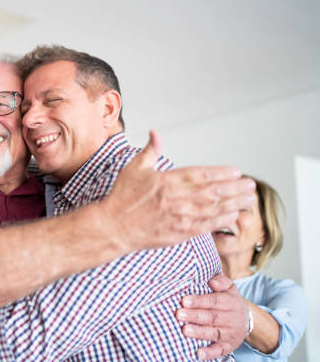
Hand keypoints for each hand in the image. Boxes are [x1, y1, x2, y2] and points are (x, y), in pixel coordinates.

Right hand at [100, 130, 255, 250]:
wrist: (114, 226)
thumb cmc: (122, 197)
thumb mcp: (134, 168)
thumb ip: (150, 151)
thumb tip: (155, 133)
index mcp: (168, 180)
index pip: (201, 174)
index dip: (221, 173)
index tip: (236, 171)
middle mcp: (178, 198)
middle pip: (214, 191)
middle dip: (235, 188)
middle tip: (251, 185)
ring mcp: (180, 217)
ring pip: (215, 209)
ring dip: (235, 203)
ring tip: (250, 199)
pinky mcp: (179, 233)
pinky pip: (207, 226)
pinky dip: (222, 221)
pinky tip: (233, 216)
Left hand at [177, 274, 247, 359]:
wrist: (247, 318)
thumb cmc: (230, 300)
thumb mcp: (230, 287)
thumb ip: (221, 281)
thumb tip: (212, 282)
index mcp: (229, 302)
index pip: (213, 301)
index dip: (198, 301)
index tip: (184, 300)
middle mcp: (230, 318)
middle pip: (211, 317)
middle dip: (194, 316)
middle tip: (179, 314)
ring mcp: (230, 333)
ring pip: (214, 333)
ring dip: (199, 333)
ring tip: (185, 330)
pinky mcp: (229, 346)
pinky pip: (220, 350)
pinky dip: (210, 353)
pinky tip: (199, 354)